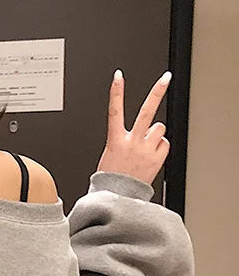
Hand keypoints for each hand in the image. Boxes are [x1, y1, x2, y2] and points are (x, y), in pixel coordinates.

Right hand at [98, 70, 171, 184]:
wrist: (118, 199)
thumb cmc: (111, 180)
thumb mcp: (108, 156)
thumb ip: (123, 140)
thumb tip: (143, 131)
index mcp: (115, 141)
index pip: (114, 111)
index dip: (116, 92)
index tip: (118, 77)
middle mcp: (132, 143)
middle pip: (147, 112)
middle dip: (157, 92)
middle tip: (166, 78)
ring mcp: (146, 150)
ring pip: (159, 129)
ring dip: (155, 135)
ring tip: (146, 147)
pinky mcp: (157, 158)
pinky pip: (164, 144)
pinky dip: (160, 148)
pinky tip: (151, 156)